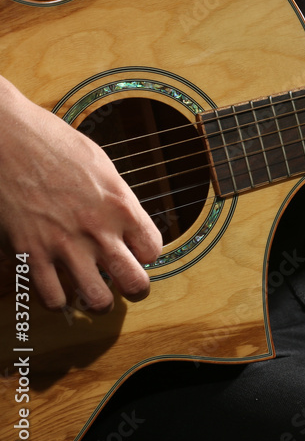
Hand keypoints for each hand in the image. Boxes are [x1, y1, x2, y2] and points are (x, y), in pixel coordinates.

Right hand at [0, 81, 161, 312]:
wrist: (8, 138)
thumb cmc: (54, 144)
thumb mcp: (102, 167)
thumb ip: (118, 201)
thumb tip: (127, 223)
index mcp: (122, 205)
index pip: (153, 250)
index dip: (146, 256)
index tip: (136, 252)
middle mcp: (98, 229)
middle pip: (135, 283)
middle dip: (135, 289)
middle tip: (126, 285)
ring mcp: (63, 244)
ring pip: (96, 300)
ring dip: (98, 302)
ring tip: (94, 294)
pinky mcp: (29, 253)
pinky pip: (51, 298)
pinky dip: (58, 302)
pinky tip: (60, 291)